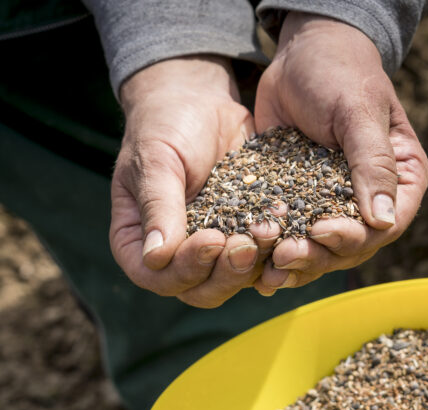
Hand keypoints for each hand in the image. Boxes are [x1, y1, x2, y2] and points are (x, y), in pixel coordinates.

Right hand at [111, 57, 279, 307]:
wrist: (197, 101)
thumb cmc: (163, 126)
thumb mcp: (156, 160)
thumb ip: (157, 207)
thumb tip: (155, 257)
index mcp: (138, 244)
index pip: (159, 277)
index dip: (186, 268)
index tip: (211, 239)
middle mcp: (175, 256)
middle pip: (201, 289)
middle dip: (227, 273)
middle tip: (247, 244)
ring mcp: (212, 250)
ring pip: (235, 279)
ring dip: (255, 263)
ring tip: (270, 231)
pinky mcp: (244, 236)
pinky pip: (262, 257)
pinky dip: (276, 248)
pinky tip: (289, 227)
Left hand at [253, 12, 427, 294]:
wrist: (301, 53)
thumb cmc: (340, 72)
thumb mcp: (357, 113)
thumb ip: (371, 164)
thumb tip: (383, 221)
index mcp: (400, 179)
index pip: (385, 226)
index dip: (354, 238)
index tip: (320, 231)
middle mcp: (371, 199)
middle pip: (350, 247)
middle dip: (317, 256)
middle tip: (284, 255)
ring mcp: (334, 204)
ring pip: (319, 249)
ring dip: (294, 262)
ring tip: (267, 270)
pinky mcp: (300, 202)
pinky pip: (290, 234)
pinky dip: (272, 249)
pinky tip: (251, 259)